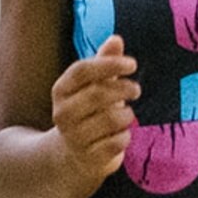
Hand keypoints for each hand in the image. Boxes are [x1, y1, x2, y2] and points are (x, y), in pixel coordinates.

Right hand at [50, 36, 139, 182]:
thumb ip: (104, 62)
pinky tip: (121, 135)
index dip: (109, 64)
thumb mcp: (92, 85)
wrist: (73, 155)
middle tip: (136, 89)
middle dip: (124, 89)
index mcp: (60, 90)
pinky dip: (125, 136)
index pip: (83, 69)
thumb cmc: (88, 111)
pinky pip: (117, 142)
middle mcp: (62, 113)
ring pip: (111, 118)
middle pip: (99, 93)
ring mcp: (74, 137)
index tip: (133, 64)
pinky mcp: (89, 158)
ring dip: (127, 114)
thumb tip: (116, 38)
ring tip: (126, 115)